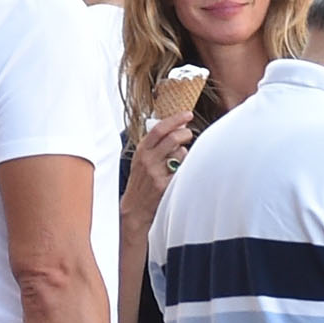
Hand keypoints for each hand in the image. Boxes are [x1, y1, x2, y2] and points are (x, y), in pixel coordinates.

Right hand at [121, 112, 193, 230]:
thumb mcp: (141, 159)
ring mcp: (156, 173)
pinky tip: (178, 174)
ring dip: (184, 155)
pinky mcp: (164, 185)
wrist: (135, 208)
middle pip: (172, 138)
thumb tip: (177, 126)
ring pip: (180, 154)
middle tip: (189, 134)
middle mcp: (148, 160)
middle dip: (185, 133)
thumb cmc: (141, 181)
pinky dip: (184, 169)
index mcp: (141, 150)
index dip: (175, 119)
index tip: (187, 115)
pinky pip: (182, 170)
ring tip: (178, 162)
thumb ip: (155, 144)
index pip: (159, 129)